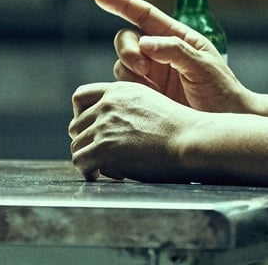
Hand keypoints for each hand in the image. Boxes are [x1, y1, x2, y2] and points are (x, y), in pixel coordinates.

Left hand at [69, 80, 202, 181]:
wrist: (192, 141)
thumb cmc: (180, 130)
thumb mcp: (150, 103)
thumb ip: (126, 109)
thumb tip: (110, 128)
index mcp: (118, 91)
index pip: (80, 96)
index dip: (80, 115)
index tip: (89, 130)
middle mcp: (108, 105)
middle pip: (76, 125)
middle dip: (85, 141)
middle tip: (101, 155)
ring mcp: (104, 126)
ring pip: (76, 145)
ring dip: (88, 159)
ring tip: (105, 168)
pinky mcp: (104, 148)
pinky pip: (80, 162)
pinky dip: (87, 172)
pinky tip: (100, 176)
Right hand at [96, 0, 249, 113]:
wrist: (225, 127)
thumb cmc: (223, 93)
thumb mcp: (204, 67)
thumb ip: (175, 51)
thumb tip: (145, 43)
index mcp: (177, 37)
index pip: (144, 15)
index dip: (121, 4)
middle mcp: (160, 53)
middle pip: (127, 39)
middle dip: (127, 50)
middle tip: (141, 68)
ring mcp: (152, 75)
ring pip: (122, 65)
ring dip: (128, 74)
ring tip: (150, 90)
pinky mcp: (145, 96)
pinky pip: (123, 88)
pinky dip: (127, 91)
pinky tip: (146, 102)